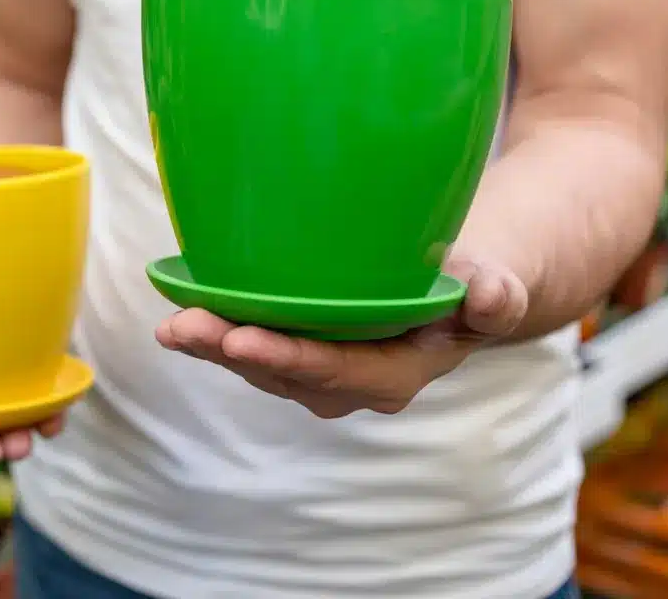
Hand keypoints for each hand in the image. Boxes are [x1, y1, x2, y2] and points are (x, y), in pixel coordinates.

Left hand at [155, 255, 527, 417]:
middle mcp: (350, 383)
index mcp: (394, 376)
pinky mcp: (298, 347)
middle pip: (283, 373)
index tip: (240, 339)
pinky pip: (252, 345)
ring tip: (171, 325)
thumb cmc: (473, 284)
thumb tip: (491, 294)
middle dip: (230, 352)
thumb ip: (496, 296)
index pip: (334, 371)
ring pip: (259, 364)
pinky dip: (215, 332)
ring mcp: (320, 369)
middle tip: (185, 328)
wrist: (457, 289)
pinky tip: (177, 311)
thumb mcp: (496, 285)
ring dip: (212, 346)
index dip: (286, 357)